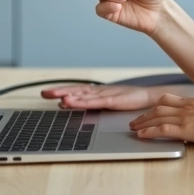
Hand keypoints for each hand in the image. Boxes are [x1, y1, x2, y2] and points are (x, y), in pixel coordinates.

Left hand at [40, 84, 156, 110]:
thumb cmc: (130, 99)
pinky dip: (82, 101)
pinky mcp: (113, 101)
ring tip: (54, 96)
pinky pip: (95, 101)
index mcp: (97, 91)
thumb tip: (74, 104)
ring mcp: (106, 95)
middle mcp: (99, 91)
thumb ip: (92, 103)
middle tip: (44, 93)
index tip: (47, 92)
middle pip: (76, 90)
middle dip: (60, 91)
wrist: (149, 97)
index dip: (62, 90)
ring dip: (68, 95)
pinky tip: (73, 102)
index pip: (77, 90)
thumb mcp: (108, 103)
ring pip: (84, 95)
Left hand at [130, 92, 193, 145]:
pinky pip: (162, 129)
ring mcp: (185, 117)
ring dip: (143, 122)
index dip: (158, 105)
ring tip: (133, 128)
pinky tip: (141, 135)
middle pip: (160, 107)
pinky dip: (150, 132)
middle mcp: (187, 106)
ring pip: (158, 117)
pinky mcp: (186, 129)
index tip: (152, 109)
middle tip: (135, 120)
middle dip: (146, 114)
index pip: (171, 100)